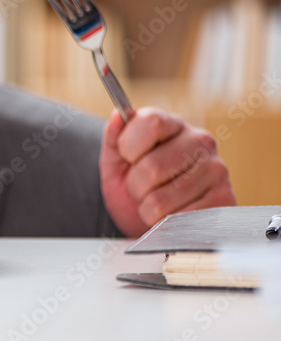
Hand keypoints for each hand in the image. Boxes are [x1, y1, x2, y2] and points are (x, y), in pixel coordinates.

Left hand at [99, 107, 235, 237]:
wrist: (153, 221)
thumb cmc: (135, 185)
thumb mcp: (116, 161)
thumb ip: (114, 137)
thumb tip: (118, 115)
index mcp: (173, 125)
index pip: (151, 122)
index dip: (129, 146)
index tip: (127, 158)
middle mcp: (201, 142)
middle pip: (152, 167)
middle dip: (135, 186)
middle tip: (141, 188)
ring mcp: (217, 170)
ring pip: (160, 200)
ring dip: (147, 209)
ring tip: (156, 202)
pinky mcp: (225, 200)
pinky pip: (178, 221)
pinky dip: (165, 224)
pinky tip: (172, 216)